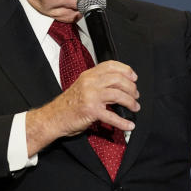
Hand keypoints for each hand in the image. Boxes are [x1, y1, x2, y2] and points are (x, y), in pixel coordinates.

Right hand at [25, 61, 139, 155]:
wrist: (54, 117)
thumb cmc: (69, 103)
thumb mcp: (82, 86)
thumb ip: (97, 82)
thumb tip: (118, 84)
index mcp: (88, 75)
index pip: (110, 65)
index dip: (125, 70)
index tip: (134, 77)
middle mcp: (90, 82)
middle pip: (118, 79)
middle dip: (131, 88)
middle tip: (136, 95)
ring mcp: (90, 96)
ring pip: (118, 95)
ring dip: (130, 102)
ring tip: (135, 107)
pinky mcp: (91, 111)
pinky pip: (112, 116)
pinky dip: (123, 122)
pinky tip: (129, 125)